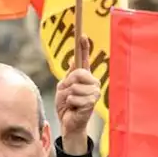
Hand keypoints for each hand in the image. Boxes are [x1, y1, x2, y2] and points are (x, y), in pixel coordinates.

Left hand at [55, 37, 97, 155]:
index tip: (82, 34)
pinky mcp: (92, 102)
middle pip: (78, 73)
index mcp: (85, 76)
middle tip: (68, 94)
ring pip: (74, 87)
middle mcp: (92, 82)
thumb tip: (73, 60)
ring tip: (71, 102)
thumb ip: (70, 75)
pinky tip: (73, 108)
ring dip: (67, 96)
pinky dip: (69, 104)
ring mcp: (94, 92)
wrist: (68, 122)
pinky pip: (73, 98)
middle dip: (67, 84)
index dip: (84, 46)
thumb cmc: (66, 105)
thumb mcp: (64, 87)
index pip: (84, 58)